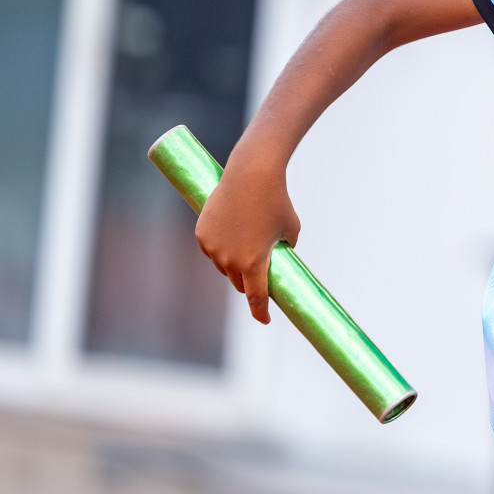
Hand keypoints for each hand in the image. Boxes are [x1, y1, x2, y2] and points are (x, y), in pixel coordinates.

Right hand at [193, 151, 299, 324]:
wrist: (251, 174)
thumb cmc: (277, 201)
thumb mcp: (291, 228)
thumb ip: (285, 248)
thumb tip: (279, 256)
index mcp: (253, 263)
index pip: (256, 298)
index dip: (260, 312)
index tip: (265, 319)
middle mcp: (229, 260)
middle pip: (239, 284)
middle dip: (250, 284)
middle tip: (261, 275)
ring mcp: (212, 247)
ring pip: (224, 267)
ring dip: (234, 266)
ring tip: (248, 248)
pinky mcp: (202, 234)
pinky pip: (212, 250)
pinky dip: (222, 249)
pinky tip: (231, 237)